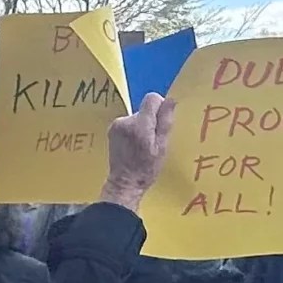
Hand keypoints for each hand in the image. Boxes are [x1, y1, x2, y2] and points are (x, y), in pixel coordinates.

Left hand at [102, 95, 177, 209]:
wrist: (124, 183)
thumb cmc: (147, 168)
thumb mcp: (162, 147)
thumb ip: (165, 122)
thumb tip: (170, 100)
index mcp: (140, 124)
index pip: (152, 98)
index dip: (161, 107)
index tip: (162, 123)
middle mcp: (126, 120)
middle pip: (145, 108)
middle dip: (151, 120)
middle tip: (153, 141)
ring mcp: (116, 124)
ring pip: (137, 116)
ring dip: (142, 126)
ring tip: (142, 145)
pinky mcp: (111, 129)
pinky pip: (128, 122)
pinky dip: (133, 130)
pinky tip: (133, 146)